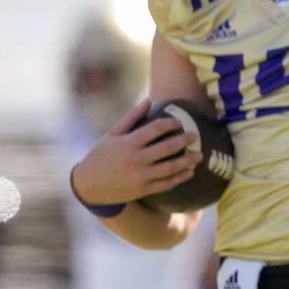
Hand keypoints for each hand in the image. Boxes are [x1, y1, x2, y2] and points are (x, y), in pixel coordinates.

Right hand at [71, 99, 201, 204]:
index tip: (179, 123)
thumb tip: (148, 100)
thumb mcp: (113, 134)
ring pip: (171, 168)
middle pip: (167, 148)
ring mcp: (140, 176)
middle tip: (195, 136)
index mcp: (128, 143)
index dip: (171, 124)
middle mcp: (136, 159)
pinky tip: (190, 172)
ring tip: (199, 155)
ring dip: (188, 161)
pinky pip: (166, 183)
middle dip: (185, 140)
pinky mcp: (143, 189)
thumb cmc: (101, 155)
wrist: (88, 185)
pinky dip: (180, 178)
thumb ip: (131, 117)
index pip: (156, 129)